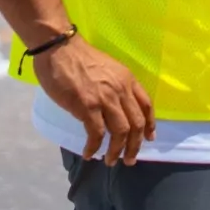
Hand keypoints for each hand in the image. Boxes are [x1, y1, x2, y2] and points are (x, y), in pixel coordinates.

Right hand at [35, 36, 154, 165]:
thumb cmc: (80, 57)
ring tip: (109, 161)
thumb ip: (116, 86)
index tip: (149, 139)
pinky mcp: (87, 107)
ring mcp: (105, 99)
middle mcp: (121, 90)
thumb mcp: (109, 68)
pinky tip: (89, 154)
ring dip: (116, 151)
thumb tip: (116, 107)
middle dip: (135, 146)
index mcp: (127, 80)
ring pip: (120, 132)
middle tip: (129, 159)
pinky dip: (94, 147)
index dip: (150, 125)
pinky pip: (97, 134)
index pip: (147, 106)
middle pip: (137, 124)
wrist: (60, 48)